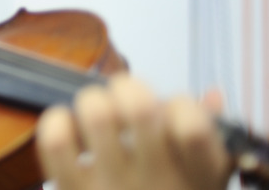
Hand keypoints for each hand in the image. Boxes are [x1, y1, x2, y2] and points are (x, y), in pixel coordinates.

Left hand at [35, 74, 232, 189]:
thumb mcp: (205, 181)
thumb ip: (209, 136)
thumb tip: (212, 95)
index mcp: (198, 176)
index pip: (195, 128)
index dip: (182, 105)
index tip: (173, 112)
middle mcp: (156, 182)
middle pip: (139, 108)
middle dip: (130, 88)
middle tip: (125, 98)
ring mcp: (110, 188)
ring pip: (96, 114)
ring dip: (94, 100)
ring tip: (96, 111)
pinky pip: (55, 141)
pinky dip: (57, 120)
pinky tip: (68, 126)